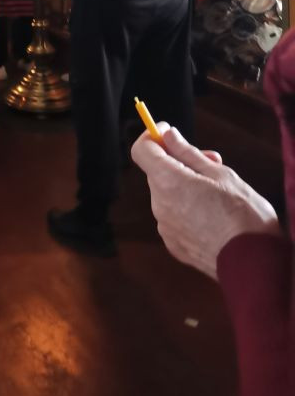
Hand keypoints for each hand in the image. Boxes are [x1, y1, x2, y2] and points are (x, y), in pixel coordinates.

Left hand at [131, 124, 280, 279]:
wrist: (253, 265)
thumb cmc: (242, 215)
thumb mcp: (220, 174)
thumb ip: (188, 153)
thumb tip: (168, 135)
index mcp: (168, 181)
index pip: (142, 150)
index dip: (151, 137)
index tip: (166, 131)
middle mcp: (159, 204)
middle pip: (158, 173)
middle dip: (179, 163)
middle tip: (211, 162)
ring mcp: (165, 228)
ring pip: (167, 195)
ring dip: (185, 187)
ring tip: (218, 193)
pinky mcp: (174, 246)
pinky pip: (174, 218)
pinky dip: (187, 210)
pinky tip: (213, 216)